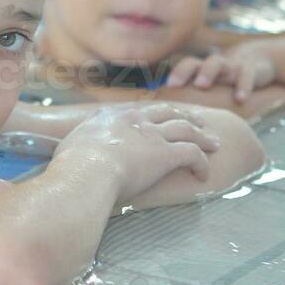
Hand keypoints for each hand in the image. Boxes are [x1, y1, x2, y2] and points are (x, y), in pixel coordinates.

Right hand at [54, 103, 219, 201]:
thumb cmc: (71, 166)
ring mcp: (151, 135)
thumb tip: (70, 158)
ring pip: (186, 129)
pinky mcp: (165, 154)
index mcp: (111, 116)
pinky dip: (202, 163)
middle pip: (168, 113)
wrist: (86, 171)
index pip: (140, 110)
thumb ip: (78, 148)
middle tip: (198, 122)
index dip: (156, 114)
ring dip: (202, 136)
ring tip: (214, 143)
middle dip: (186, 116)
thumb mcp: (70, 148)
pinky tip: (204, 174)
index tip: (164, 117)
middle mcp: (134, 120)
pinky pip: (192, 154)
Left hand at [164, 44, 277, 101]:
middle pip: (194, 63)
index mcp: (201, 69)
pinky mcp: (251, 68)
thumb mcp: (212, 85)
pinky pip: (246, 74)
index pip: (182, 68)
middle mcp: (212, 65)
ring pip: (217, 63)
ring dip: (207, 72)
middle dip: (183, 72)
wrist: (258, 59)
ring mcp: (230, 65)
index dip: (173, 75)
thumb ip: (195, 98)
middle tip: (174, 84)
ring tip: (200, 85)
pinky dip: (243, 86)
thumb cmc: (227, 79)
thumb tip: (172, 120)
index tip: (164, 88)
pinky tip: (240, 99)